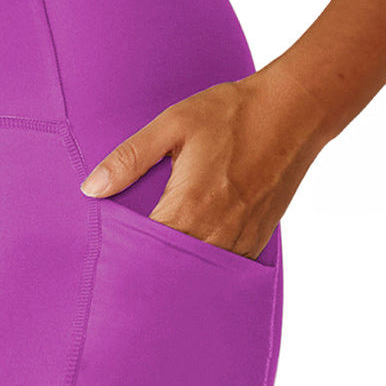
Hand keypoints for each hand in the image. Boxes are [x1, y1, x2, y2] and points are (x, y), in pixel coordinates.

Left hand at [79, 59, 328, 259]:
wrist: (294, 110)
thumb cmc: (231, 114)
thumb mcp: (172, 125)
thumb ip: (129, 158)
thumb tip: (91, 188)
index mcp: (188, 207)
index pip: (144, 254)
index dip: (124, 260)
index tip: (107, 261)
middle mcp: (215, 232)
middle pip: (170, 272)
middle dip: (147, 272)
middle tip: (123, 275)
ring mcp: (239, 240)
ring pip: (198, 275)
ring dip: (176, 273)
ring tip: (153, 271)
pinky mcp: (256, 241)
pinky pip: (224, 268)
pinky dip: (204, 268)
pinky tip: (188, 260)